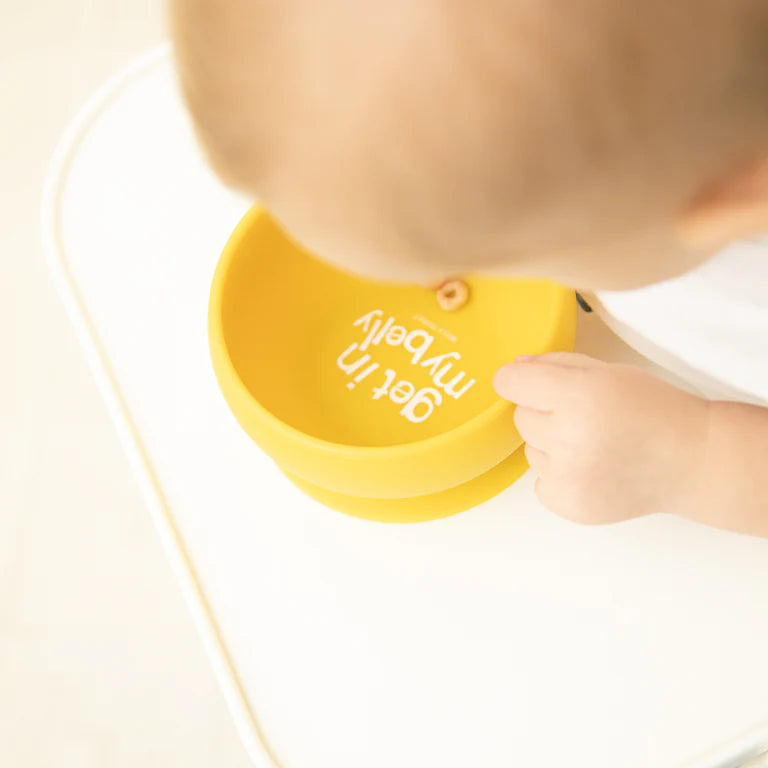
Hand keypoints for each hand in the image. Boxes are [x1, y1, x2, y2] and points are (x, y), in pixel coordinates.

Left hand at [493, 353, 711, 524]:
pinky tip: (592, 469)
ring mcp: (567, 477)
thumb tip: (514, 370)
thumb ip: (556, 365)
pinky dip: (558, 476)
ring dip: (551, 446)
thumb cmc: (651, 410)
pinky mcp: (568, 505)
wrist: (689, 461)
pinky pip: (539, 483)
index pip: (509, 382)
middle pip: (520, 417)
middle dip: (544, 413)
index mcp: (578, 396)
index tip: (527, 383)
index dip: (517, 380)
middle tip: (584, 416)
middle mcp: (567, 438)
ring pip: (530, 450)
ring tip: (593, 445)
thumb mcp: (607, 372)